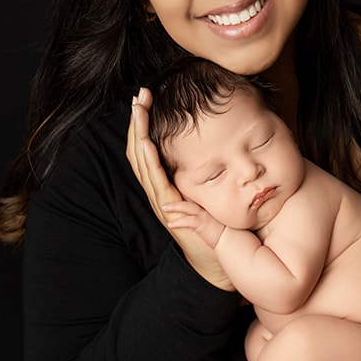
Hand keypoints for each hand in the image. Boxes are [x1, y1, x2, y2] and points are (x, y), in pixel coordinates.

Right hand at [126, 87, 234, 292]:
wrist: (220, 266)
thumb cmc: (221, 231)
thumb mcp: (214, 196)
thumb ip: (213, 175)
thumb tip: (222, 145)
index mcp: (171, 184)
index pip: (153, 148)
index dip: (148, 123)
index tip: (148, 99)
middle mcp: (162, 189)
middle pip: (142, 149)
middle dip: (138, 121)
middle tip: (138, 94)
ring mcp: (163, 199)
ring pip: (142, 161)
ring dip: (138, 133)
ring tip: (137, 109)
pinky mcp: (169, 209)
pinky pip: (155, 180)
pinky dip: (148, 160)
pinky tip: (145, 141)